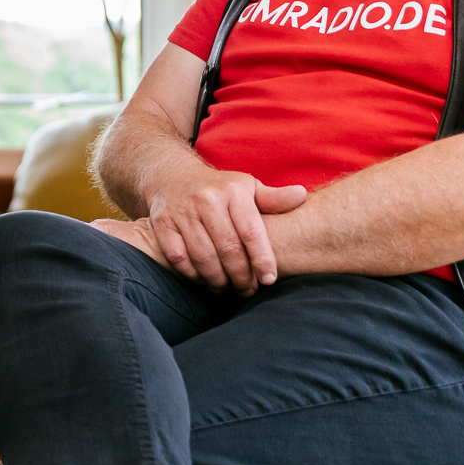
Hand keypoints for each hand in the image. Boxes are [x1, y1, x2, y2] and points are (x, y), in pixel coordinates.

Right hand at [145, 170, 309, 294]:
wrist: (172, 175)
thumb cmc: (218, 187)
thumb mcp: (246, 187)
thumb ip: (273, 198)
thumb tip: (302, 196)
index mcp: (233, 190)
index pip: (251, 232)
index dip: (262, 260)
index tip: (268, 280)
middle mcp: (206, 199)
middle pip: (228, 249)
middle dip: (241, 276)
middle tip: (247, 290)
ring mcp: (181, 211)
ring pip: (203, 257)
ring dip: (217, 280)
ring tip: (226, 288)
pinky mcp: (161, 223)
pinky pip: (178, 258)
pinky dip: (192, 274)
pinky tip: (203, 279)